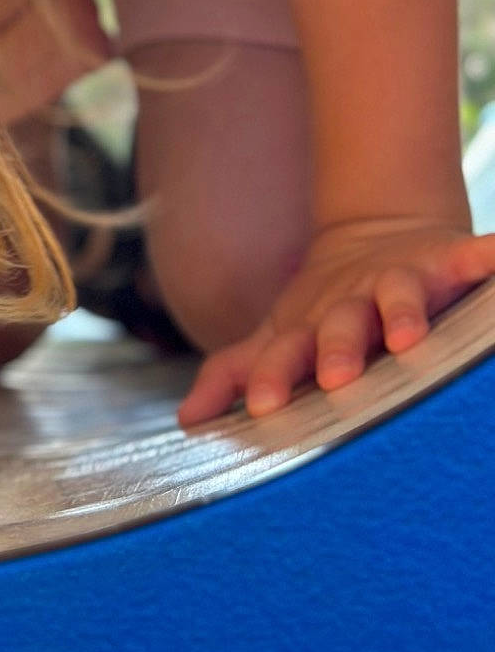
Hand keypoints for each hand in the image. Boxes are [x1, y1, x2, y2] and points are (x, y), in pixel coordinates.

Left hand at [179, 217, 494, 426]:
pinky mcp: (443, 260)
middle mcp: (352, 304)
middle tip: (336, 377)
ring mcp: (398, 280)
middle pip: (341, 326)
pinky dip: (482, 257)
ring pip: (398, 295)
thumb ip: (238, 372)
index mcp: (312, 328)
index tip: (261, 407)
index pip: (287, 354)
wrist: (377, 233)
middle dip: (337, 349)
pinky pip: (467, 258)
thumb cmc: (329, 308)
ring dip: (403, 311)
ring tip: (410, 334)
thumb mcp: (283, 335)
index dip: (273, 377)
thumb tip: (187, 419)